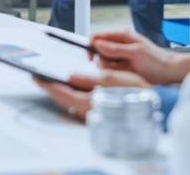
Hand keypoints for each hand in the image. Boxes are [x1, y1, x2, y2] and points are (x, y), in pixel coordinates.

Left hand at [34, 71, 152, 121]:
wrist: (153, 104)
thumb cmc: (135, 91)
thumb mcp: (111, 79)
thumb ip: (88, 79)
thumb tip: (70, 77)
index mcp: (88, 102)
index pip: (61, 92)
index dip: (47, 83)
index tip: (36, 76)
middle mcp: (87, 111)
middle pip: (62, 99)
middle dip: (50, 88)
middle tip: (39, 77)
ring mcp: (91, 114)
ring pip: (68, 103)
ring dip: (59, 92)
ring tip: (51, 81)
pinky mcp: (97, 113)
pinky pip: (76, 105)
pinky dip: (69, 96)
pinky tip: (70, 89)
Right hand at [89, 29, 189, 84]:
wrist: (169, 73)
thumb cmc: (157, 60)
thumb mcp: (135, 53)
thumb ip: (115, 49)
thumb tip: (98, 44)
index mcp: (121, 35)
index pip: (98, 36)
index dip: (91, 45)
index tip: (91, 57)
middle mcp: (119, 44)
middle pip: (98, 51)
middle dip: (102, 60)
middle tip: (113, 66)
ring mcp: (120, 56)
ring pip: (102, 62)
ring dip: (108, 68)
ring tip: (122, 71)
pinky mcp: (122, 67)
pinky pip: (110, 70)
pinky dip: (113, 74)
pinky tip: (124, 75)